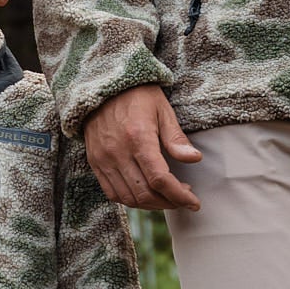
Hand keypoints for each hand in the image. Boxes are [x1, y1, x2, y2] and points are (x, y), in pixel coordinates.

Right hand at [84, 84, 201, 210]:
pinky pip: (112, 192)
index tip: (194, 202)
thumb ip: (176, 138)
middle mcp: (117, 152)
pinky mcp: (95, 162)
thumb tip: (195, 159)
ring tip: (167, 197)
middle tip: (183, 198)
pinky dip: (130, 200)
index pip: (160, 179)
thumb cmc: (137, 95)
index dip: (179, 196)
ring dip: (151, 205)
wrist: (102, 83)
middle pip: (145, 194)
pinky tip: (145, 194)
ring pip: (128, 198)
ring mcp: (103, 159)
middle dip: (168, 202)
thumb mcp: (162, 110)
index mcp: (138, 137)